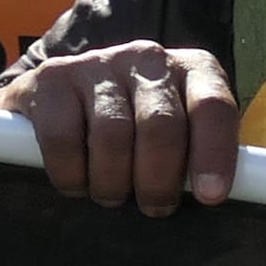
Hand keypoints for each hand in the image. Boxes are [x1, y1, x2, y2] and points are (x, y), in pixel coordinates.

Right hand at [0, 38, 241, 214]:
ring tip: (111, 196)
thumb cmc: (133, 130)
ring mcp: (97, 63)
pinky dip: (70, 174)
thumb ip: (197, 154)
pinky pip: (63, 138)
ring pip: (112, 136)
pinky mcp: (51, 78)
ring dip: (112, 182)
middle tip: (153, 208)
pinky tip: (76, 182)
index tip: (209, 197)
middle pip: (161, 126)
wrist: (57, 98)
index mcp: (192, 70)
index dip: (214, 154)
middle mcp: (148, 58)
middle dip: (158, 180)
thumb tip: (212, 198)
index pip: (212, 107)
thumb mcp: (177, 134)